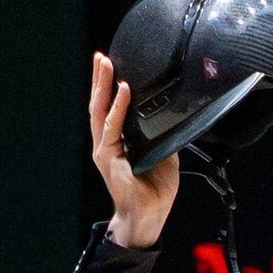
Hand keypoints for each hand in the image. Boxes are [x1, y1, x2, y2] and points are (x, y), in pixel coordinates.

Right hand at [90, 52, 179, 250]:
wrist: (149, 216)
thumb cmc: (153, 190)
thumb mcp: (164, 154)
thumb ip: (161, 135)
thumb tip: (173, 118)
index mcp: (117, 142)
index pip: (109, 108)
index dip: (109, 87)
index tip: (110, 65)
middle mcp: (107, 143)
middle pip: (99, 104)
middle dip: (100, 79)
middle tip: (102, 56)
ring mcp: (105, 150)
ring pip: (100, 111)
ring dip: (103, 86)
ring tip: (106, 64)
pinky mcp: (109, 158)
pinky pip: (113, 127)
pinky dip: (119, 108)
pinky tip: (124, 91)